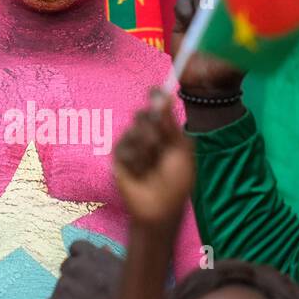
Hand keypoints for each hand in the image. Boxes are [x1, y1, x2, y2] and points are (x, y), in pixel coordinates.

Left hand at [43, 241, 123, 298]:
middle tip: (89, 295)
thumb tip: (103, 250)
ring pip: (60, 289)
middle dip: (76, 278)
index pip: (77, 248)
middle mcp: (74, 267)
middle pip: (67, 267)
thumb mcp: (128, 273)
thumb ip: (111, 260)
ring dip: (70, 297)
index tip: (90, 272)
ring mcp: (62, 288)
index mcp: (91, 256)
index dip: (83, 261)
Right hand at [114, 94, 195, 227]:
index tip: (155, 91)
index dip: (156, 96)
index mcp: (165, 131)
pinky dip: (135, 161)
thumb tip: (165, 97)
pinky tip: (139, 173)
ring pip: (132, 130)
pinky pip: (123, 148)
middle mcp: (147, 134)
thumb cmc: (177, 181)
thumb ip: (171, 124)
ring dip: (146, 149)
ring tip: (152, 165)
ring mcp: (131, 145)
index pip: (157, 107)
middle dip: (151, 125)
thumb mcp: (180, 150)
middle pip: (141, 114)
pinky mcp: (118, 158)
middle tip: (158, 140)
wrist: (161, 207)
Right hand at [172, 0, 243, 96]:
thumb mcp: (243, 57)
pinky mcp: (181, 21)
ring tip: (199, 19)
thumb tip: (268, 29)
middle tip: (214, 8)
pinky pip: (181, 3)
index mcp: (235, 18)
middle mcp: (218, 14)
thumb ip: (252, 43)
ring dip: (200, 2)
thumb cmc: (226, 72)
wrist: (202, 86)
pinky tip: (186, 22)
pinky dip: (183, 8)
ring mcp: (199, 16)